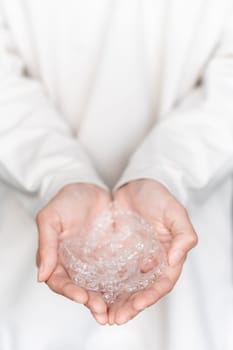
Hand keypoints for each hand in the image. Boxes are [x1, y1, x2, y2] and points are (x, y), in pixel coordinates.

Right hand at [36, 183, 111, 324]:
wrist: (90, 188)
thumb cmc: (67, 200)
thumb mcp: (50, 218)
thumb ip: (46, 245)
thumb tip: (41, 276)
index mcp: (56, 258)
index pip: (60, 281)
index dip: (69, 291)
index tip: (82, 297)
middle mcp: (75, 265)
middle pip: (81, 289)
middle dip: (91, 302)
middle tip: (103, 311)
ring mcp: (93, 263)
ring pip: (99, 287)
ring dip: (107, 301)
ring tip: (117, 311)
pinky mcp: (111, 258)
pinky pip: (116, 274)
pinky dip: (121, 286)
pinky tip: (130, 292)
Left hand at [108, 179, 197, 324]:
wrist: (135, 184)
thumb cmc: (158, 196)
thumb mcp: (174, 211)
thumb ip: (183, 234)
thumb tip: (174, 260)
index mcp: (169, 255)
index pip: (162, 283)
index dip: (151, 296)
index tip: (137, 304)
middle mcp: (151, 262)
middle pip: (142, 290)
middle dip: (130, 306)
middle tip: (114, 318)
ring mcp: (134, 259)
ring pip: (126, 286)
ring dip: (116, 301)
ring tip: (102, 313)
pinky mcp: (117, 253)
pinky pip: (111, 273)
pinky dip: (104, 285)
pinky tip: (93, 293)